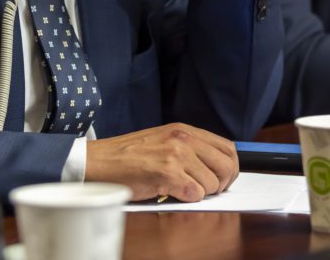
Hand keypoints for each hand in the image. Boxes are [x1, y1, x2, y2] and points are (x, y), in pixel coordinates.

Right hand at [85, 123, 238, 201]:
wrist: (99, 161)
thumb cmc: (127, 155)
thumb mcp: (163, 140)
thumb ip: (188, 148)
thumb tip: (213, 165)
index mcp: (185, 131)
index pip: (227, 147)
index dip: (231, 167)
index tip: (224, 179)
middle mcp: (183, 140)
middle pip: (226, 165)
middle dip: (223, 183)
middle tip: (209, 190)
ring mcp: (176, 156)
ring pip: (211, 183)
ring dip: (201, 193)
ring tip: (182, 190)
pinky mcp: (166, 173)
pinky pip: (195, 193)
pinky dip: (188, 198)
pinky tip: (173, 193)